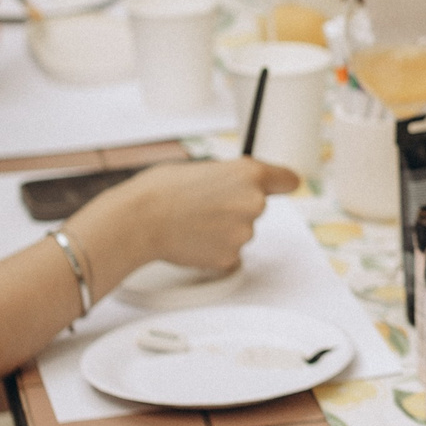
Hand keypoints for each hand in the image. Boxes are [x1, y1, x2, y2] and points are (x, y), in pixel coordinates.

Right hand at [76, 156, 300, 279]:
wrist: (138, 222)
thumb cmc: (160, 190)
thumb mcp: (202, 168)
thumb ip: (229, 177)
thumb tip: (237, 185)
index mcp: (249, 175)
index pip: (288, 180)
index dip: (280, 183)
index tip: (280, 186)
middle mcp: (254, 203)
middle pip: (257, 206)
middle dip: (237, 206)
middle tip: (205, 204)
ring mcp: (245, 234)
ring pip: (241, 230)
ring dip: (223, 228)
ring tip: (192, 220)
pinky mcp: (231, 257)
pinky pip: (228, 252)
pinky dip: (213, 248)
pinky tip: (192, 238)